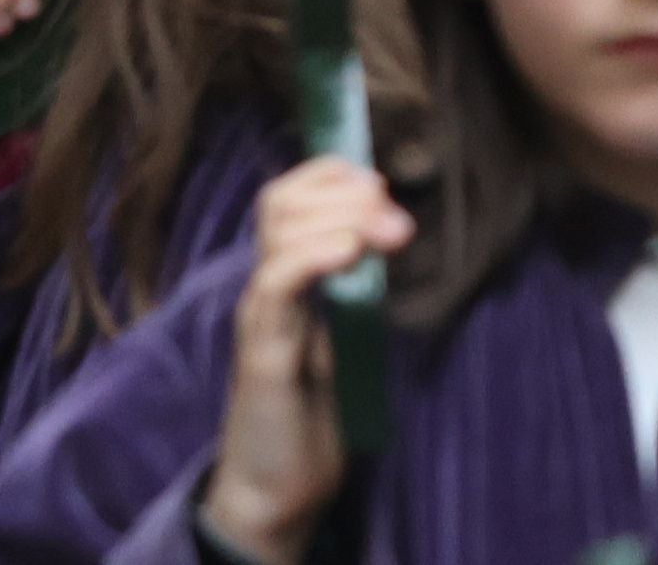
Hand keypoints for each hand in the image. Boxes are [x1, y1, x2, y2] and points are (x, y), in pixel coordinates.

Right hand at [201, 156, 407, 562]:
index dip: (334, 173)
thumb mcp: (347, 328)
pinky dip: (313, 256)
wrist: (276, 484)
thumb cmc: (315, 408)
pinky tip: (349, 254)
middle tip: (397, 222)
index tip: (384, 187)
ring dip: (341, 218)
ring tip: (386, 237)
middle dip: (345, 190)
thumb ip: (360, 279)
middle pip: (280, 199)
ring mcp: (260, 317)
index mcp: (289, 276)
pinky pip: (274, 286)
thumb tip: (394, 227)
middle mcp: (268, 287)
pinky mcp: (262, 355)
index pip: (290, 193)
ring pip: (278, 232)